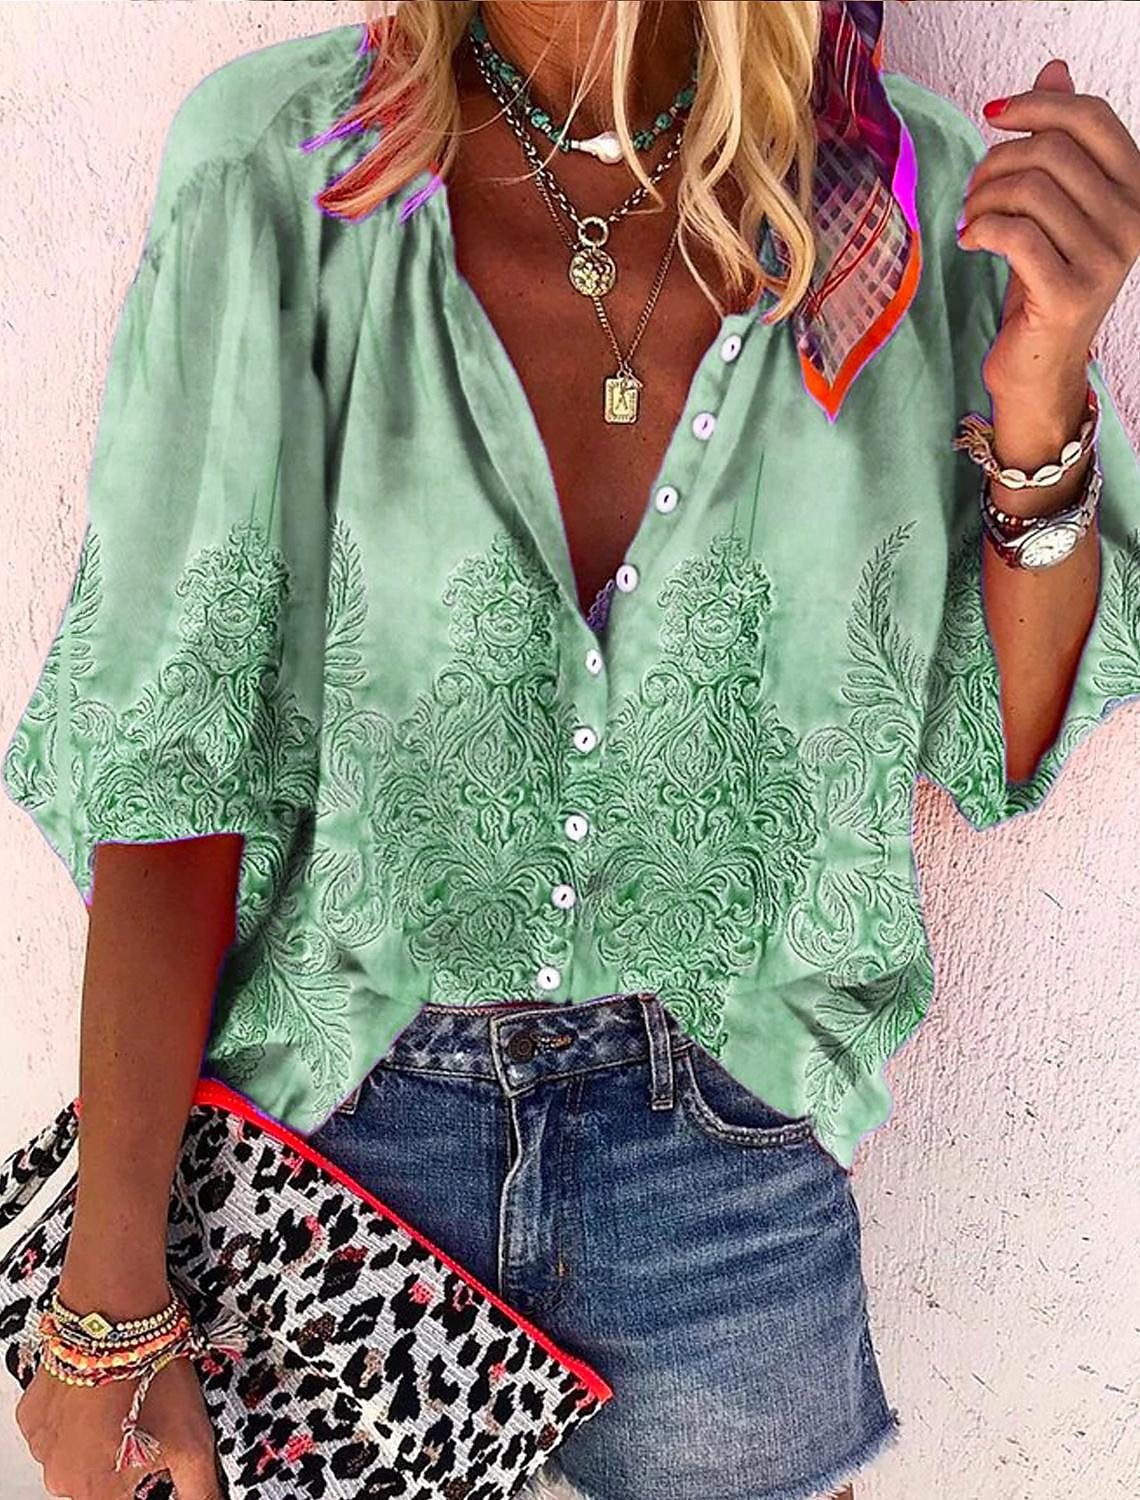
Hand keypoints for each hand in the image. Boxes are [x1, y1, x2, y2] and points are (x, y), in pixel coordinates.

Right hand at [15, 1354, 222, 1498]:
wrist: (118, 1319)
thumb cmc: (151, 1376)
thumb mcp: (193, 1442)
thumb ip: (199, 1491)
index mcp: (96, 1493)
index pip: (126, 1498)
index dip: (146, 1470)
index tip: (154, 1445)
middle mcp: (61, 1478)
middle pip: (101, 1478)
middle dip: (123, 1454)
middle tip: (144, 1416)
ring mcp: (43, 1445)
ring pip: (78, 1451)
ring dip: (99, 1433)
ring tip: (124, 1398)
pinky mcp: (33, 1413)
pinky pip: (58, 1425)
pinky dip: (77, 1412)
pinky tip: (101, 1390)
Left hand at [958, 58, 1139, 402]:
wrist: (1038, 363)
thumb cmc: (1043, 282)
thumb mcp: (1055, 205)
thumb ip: (1061, 141)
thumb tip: (1054, 70)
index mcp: (1136, 189)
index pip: (1090, 117)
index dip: (1036, 104)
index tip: (992, 114)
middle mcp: (1132, 221)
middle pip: (1051, 151)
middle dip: (996, 162)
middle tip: (973, 191)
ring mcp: (1106, 259)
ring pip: (1029, 190)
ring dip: (982, 199)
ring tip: (970, 220)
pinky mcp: (1070, 293)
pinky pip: (1014, 234)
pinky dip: (980, 229)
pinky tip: (968, 240)